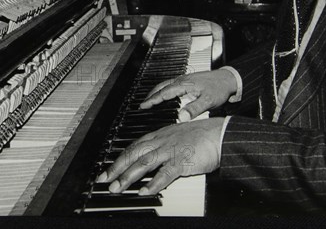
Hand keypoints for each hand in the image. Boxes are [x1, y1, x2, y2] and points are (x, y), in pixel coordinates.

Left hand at [96, 117, 224, 194]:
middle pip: (134, 153)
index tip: (109, 169)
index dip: (120, 158)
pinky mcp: (182, 160)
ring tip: (117, 188)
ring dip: (128, 176)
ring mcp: (172, 150)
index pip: (135, 146)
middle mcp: (163, 141)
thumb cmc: (203, 136)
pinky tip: (144, 191)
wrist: (220, 133)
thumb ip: (165, 146)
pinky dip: (153, 183)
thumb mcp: (178, 136)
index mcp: (161, 135)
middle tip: (104, 180)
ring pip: (144, 163)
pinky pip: (165, 173)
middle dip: (117, 168)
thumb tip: (153, 159)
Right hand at [140, 70, 237, 120]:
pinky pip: (171, 84)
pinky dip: (164, 90)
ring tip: (150, 100)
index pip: (163, 93)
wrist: (229, 79)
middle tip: (143, 105)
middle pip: (161, 87)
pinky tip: (166, 95)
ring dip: (157, 92)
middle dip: (151, 95)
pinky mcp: (189, 80)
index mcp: (184, 84)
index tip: (143, 106)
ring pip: (166, 84)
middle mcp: (182, 80)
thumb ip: (193, 109)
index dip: (152, 100)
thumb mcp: (207, 101)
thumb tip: (180, 117)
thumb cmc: (219, 89)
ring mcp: (185, 79)